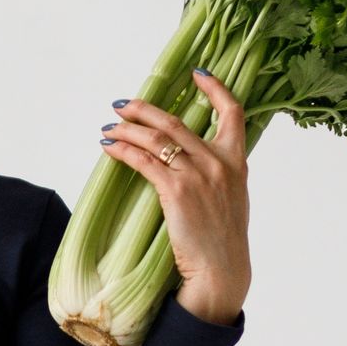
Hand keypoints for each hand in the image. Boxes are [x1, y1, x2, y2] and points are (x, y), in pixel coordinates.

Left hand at [102, 67, 251, 325]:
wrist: (221, 271)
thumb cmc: (223, 242)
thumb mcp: (233, 200)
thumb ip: (221, 175)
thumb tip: (201, 163)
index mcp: (237, 161)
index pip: (233, 111)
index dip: (215, 88)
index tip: (197, 74)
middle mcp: (218, 162)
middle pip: (176, 121)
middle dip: (145, 109)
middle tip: (123, 105)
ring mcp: (198, 176)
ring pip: (157, 138)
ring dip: (128, 129)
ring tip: (109, 126)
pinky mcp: (177, 192)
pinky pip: (145, 161)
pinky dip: (124, 151)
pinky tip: (110, 148)